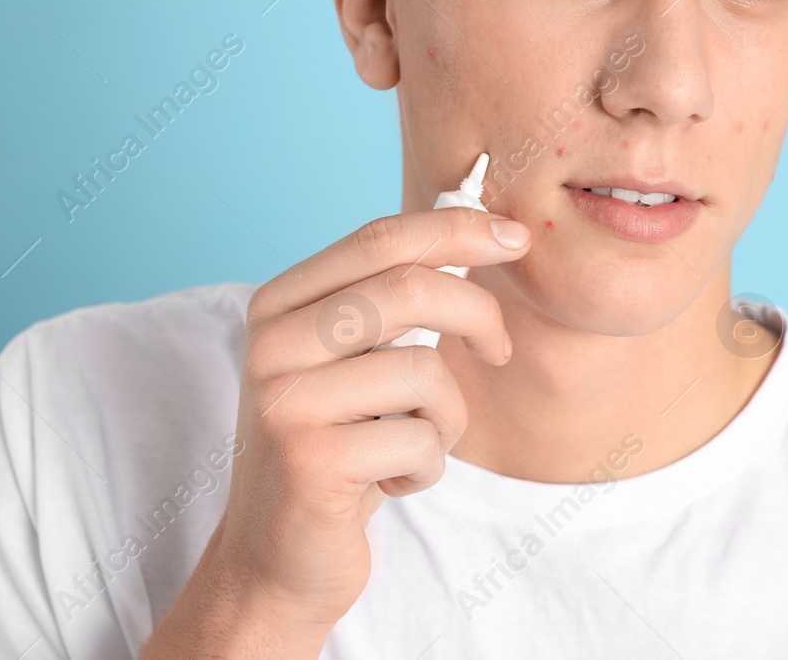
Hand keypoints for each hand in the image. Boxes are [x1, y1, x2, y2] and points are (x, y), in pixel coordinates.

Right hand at [140, 207, 529, 657]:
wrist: (274, 561)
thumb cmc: (335, 450)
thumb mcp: (352, 362)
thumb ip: (394, 296)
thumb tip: (486, 225)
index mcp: (278, 304)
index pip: (380, 239)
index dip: (458, 228)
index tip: (517, 237)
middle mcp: (271, 344)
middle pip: (409, 289)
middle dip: (478, 313)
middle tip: (500, 349)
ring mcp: (286, 403)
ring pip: (426, 372)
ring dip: (447, 417)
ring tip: (413, 445)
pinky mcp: (312, 462)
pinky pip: (422, 440)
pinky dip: (426, 467)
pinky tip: (386, 485)